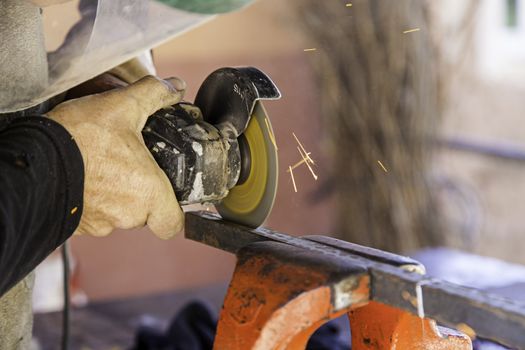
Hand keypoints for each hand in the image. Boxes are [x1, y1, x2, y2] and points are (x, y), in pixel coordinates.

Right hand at [48, 75, 186, 238]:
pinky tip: (87, 176)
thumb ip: (155, 94)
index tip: (170, 193)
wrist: (33, 158)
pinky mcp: (80, 225)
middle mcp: (128, 214)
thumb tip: (176, 87)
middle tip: (132, 165)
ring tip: (106, 166)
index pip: (173, 222)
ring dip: (118, 195)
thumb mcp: (123, 105)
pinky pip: (96, 216)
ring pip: (121, 214)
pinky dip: (95, 200)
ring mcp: (102, 223)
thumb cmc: (80, 137)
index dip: (175, 210)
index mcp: (148, 193)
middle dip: (143, 192)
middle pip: (147, 213)